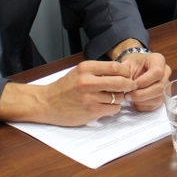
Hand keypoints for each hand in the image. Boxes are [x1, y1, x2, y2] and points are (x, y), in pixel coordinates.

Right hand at [0, 59, 138, 125]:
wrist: (46, 103)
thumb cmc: (66, 87)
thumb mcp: (82, 72)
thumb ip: (104, 69)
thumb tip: (128, 65)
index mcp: (86, 68)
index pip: (116, 67)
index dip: (126, 72)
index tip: (127, 75)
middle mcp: (87, 81)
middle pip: (120, 82)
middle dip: (129, 85)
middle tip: (129, 86)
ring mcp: (89, 98)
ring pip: (118, 97)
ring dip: (119, 98)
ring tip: (111, 97)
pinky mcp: (90, 111)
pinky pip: (113, 109)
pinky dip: (113, 108)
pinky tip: (105, 105)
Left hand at [116, 51, 171, 111]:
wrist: (135, 68)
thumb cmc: (133, 64)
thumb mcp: (128, 62)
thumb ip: (126, 70)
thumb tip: (125, 80)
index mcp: (158, 60)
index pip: (158, 72)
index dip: (144, 81)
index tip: (132, 84)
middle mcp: (166, 73)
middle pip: (159, 87)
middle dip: (141, 94)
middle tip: (127, 95)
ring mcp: (165, 86)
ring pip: (158, 98)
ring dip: (141, 101)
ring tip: (129, 97)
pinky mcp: (161, 97)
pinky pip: (154, 105)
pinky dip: (142, 105)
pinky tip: (134, 100)